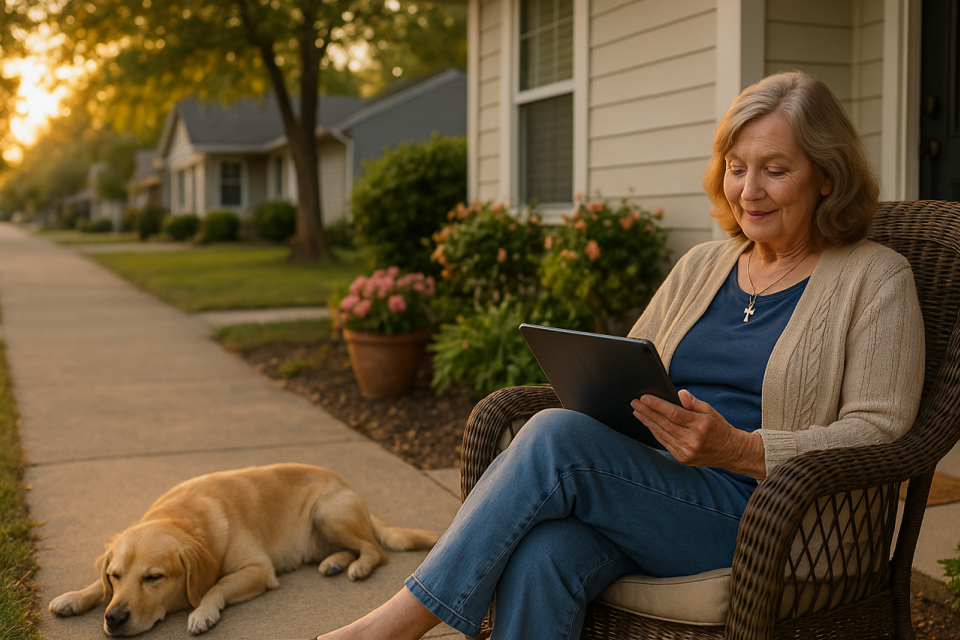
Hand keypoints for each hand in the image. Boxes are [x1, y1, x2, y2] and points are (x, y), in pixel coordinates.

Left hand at [631, 390, 765, 478]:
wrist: (730, 451)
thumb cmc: (718, 427)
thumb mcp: (710, 410)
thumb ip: (693, 402)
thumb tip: (679, 393)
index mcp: (701, 425)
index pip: (674, 413)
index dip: (657, 405)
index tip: (644, 397)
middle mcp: (693, 440)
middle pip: (664, 423)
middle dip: (647, 412)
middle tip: (635, 403)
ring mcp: (687, 451)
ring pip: (662, 433)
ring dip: (647, 422)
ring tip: (637, 411)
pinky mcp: (683, 458)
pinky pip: (664, 442)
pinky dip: (655, 432)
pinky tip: (648, 423)